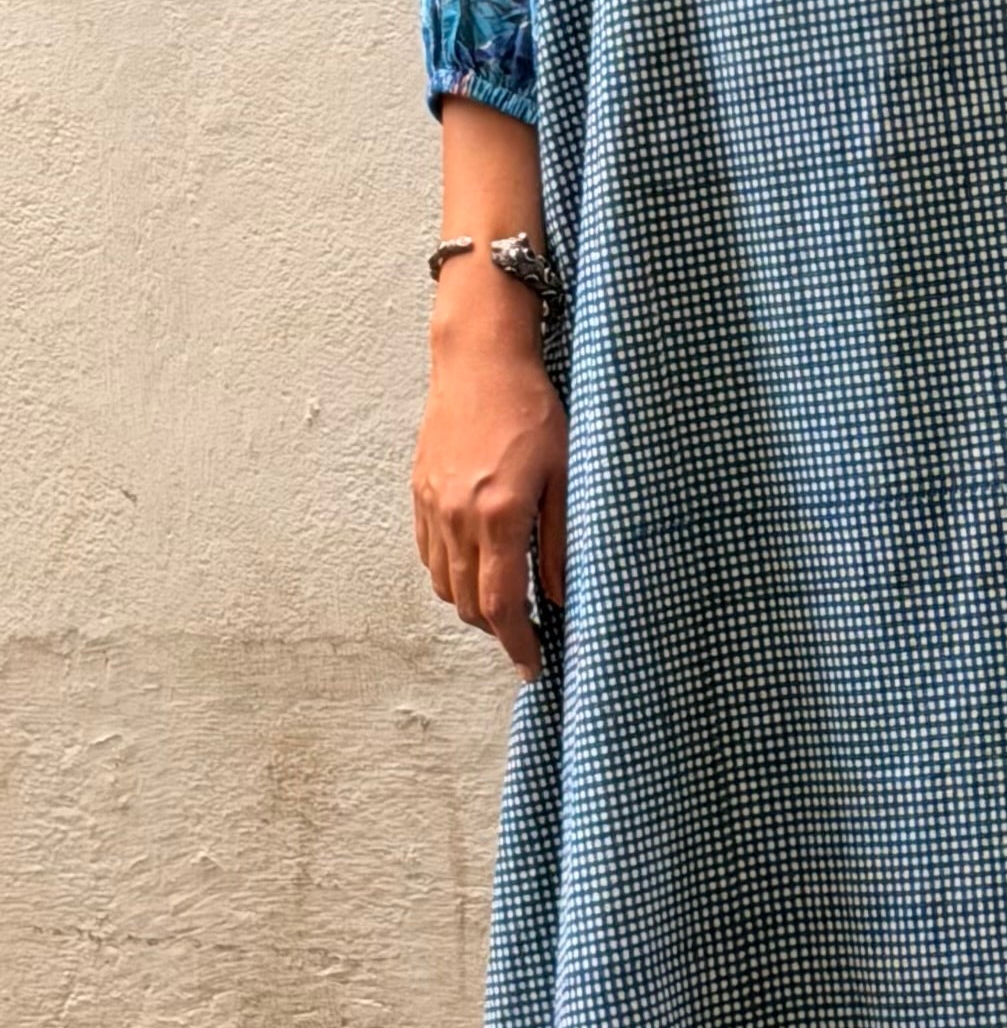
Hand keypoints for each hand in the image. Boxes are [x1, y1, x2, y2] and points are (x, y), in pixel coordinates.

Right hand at [410, 274, 567, 682]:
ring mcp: (432, 506)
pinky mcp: (419, 493)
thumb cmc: (533, 413)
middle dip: (498, 631)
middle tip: (528, 635)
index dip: (517, 645)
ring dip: (473, 606)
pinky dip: (451, 575)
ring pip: (444, 586)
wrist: (481, 361)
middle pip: (468, 605)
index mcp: (498, 516)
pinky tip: (477, 566)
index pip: (502, 605)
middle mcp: (457, 517)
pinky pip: (429, 556)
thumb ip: (562, 542)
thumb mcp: (566, 476)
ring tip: (505, 602)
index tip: (532, 665)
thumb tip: (561, 597)